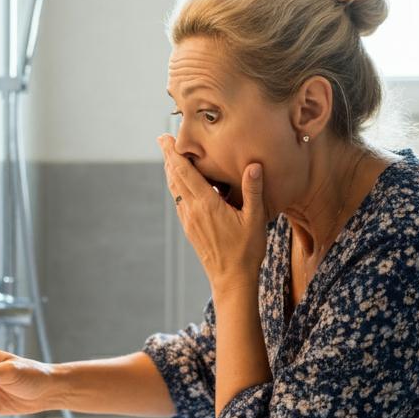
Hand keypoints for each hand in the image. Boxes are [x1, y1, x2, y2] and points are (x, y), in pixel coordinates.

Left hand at [158, 134, 266, 295]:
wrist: (231, 279)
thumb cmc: (247, 250)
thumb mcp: (255, 219)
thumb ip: (253, 191)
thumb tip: (254, 165)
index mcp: (206, 204)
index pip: (184, 172)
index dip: (173, 153)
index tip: (164, 137)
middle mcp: (193, 210)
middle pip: (174, 178)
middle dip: (168, 157)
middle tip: (163, 139)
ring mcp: (189, 221)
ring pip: (175, 190)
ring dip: (171, 172)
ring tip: (170, 157)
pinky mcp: (190, 229)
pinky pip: (179, 202)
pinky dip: (177, 187)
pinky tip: (182, 185)